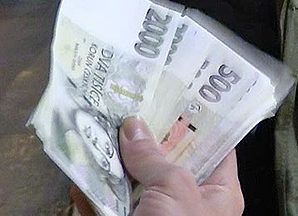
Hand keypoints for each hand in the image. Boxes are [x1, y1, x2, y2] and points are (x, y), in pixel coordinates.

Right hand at [70, 117, 243, 215]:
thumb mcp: (175, 190)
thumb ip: (155, 157)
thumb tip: (134, 126)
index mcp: (217, 193)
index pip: (213, 147)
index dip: (197, 120)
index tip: (176, 94)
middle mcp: (188, 203)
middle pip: (168, 161)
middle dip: (146, 137)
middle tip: (128, 105)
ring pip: (134, 183)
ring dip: (114, 161)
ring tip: (98, 130)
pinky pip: (108, 208)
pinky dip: (93, 194)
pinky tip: (80, 175)